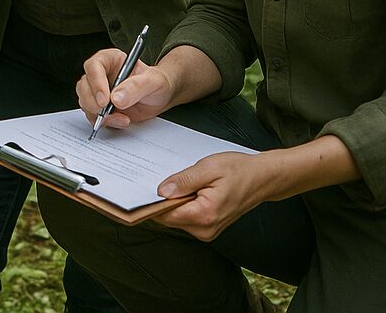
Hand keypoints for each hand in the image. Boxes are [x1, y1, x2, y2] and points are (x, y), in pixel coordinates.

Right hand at [76, 48, 172, 128]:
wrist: (160, 97)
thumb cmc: (157, 83)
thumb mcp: (152, 81)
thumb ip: (135, 87)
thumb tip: (116, 98)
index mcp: (110, 60)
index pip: (94, 66)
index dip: (96, 83)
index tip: (105, 99)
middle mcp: (101, 74)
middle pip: (84, 86)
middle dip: (92, 102)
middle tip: (105, 111)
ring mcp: (99, 91)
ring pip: (85, 102)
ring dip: (99, 114)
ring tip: (121, 118)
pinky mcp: (101, 107)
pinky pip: (93, 115)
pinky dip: (104, 122)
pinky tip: (120, 121)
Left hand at [154, 151, 272, 240]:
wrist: (262, 178)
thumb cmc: (238, 170)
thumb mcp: (208, 168)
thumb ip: (183, 181)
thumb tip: (161, 191)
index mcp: (205, 215)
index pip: (166, 215)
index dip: (150, 202)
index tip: (138, 190)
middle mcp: (205, 229)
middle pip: (169, 217)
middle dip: (161, 199)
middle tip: (157, 178)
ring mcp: (208, 231)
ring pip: (176, 217)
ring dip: (172, 201)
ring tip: (178, 181)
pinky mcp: (208, 226)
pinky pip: (186, 216)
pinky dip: (181, 203)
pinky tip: (186, 188)